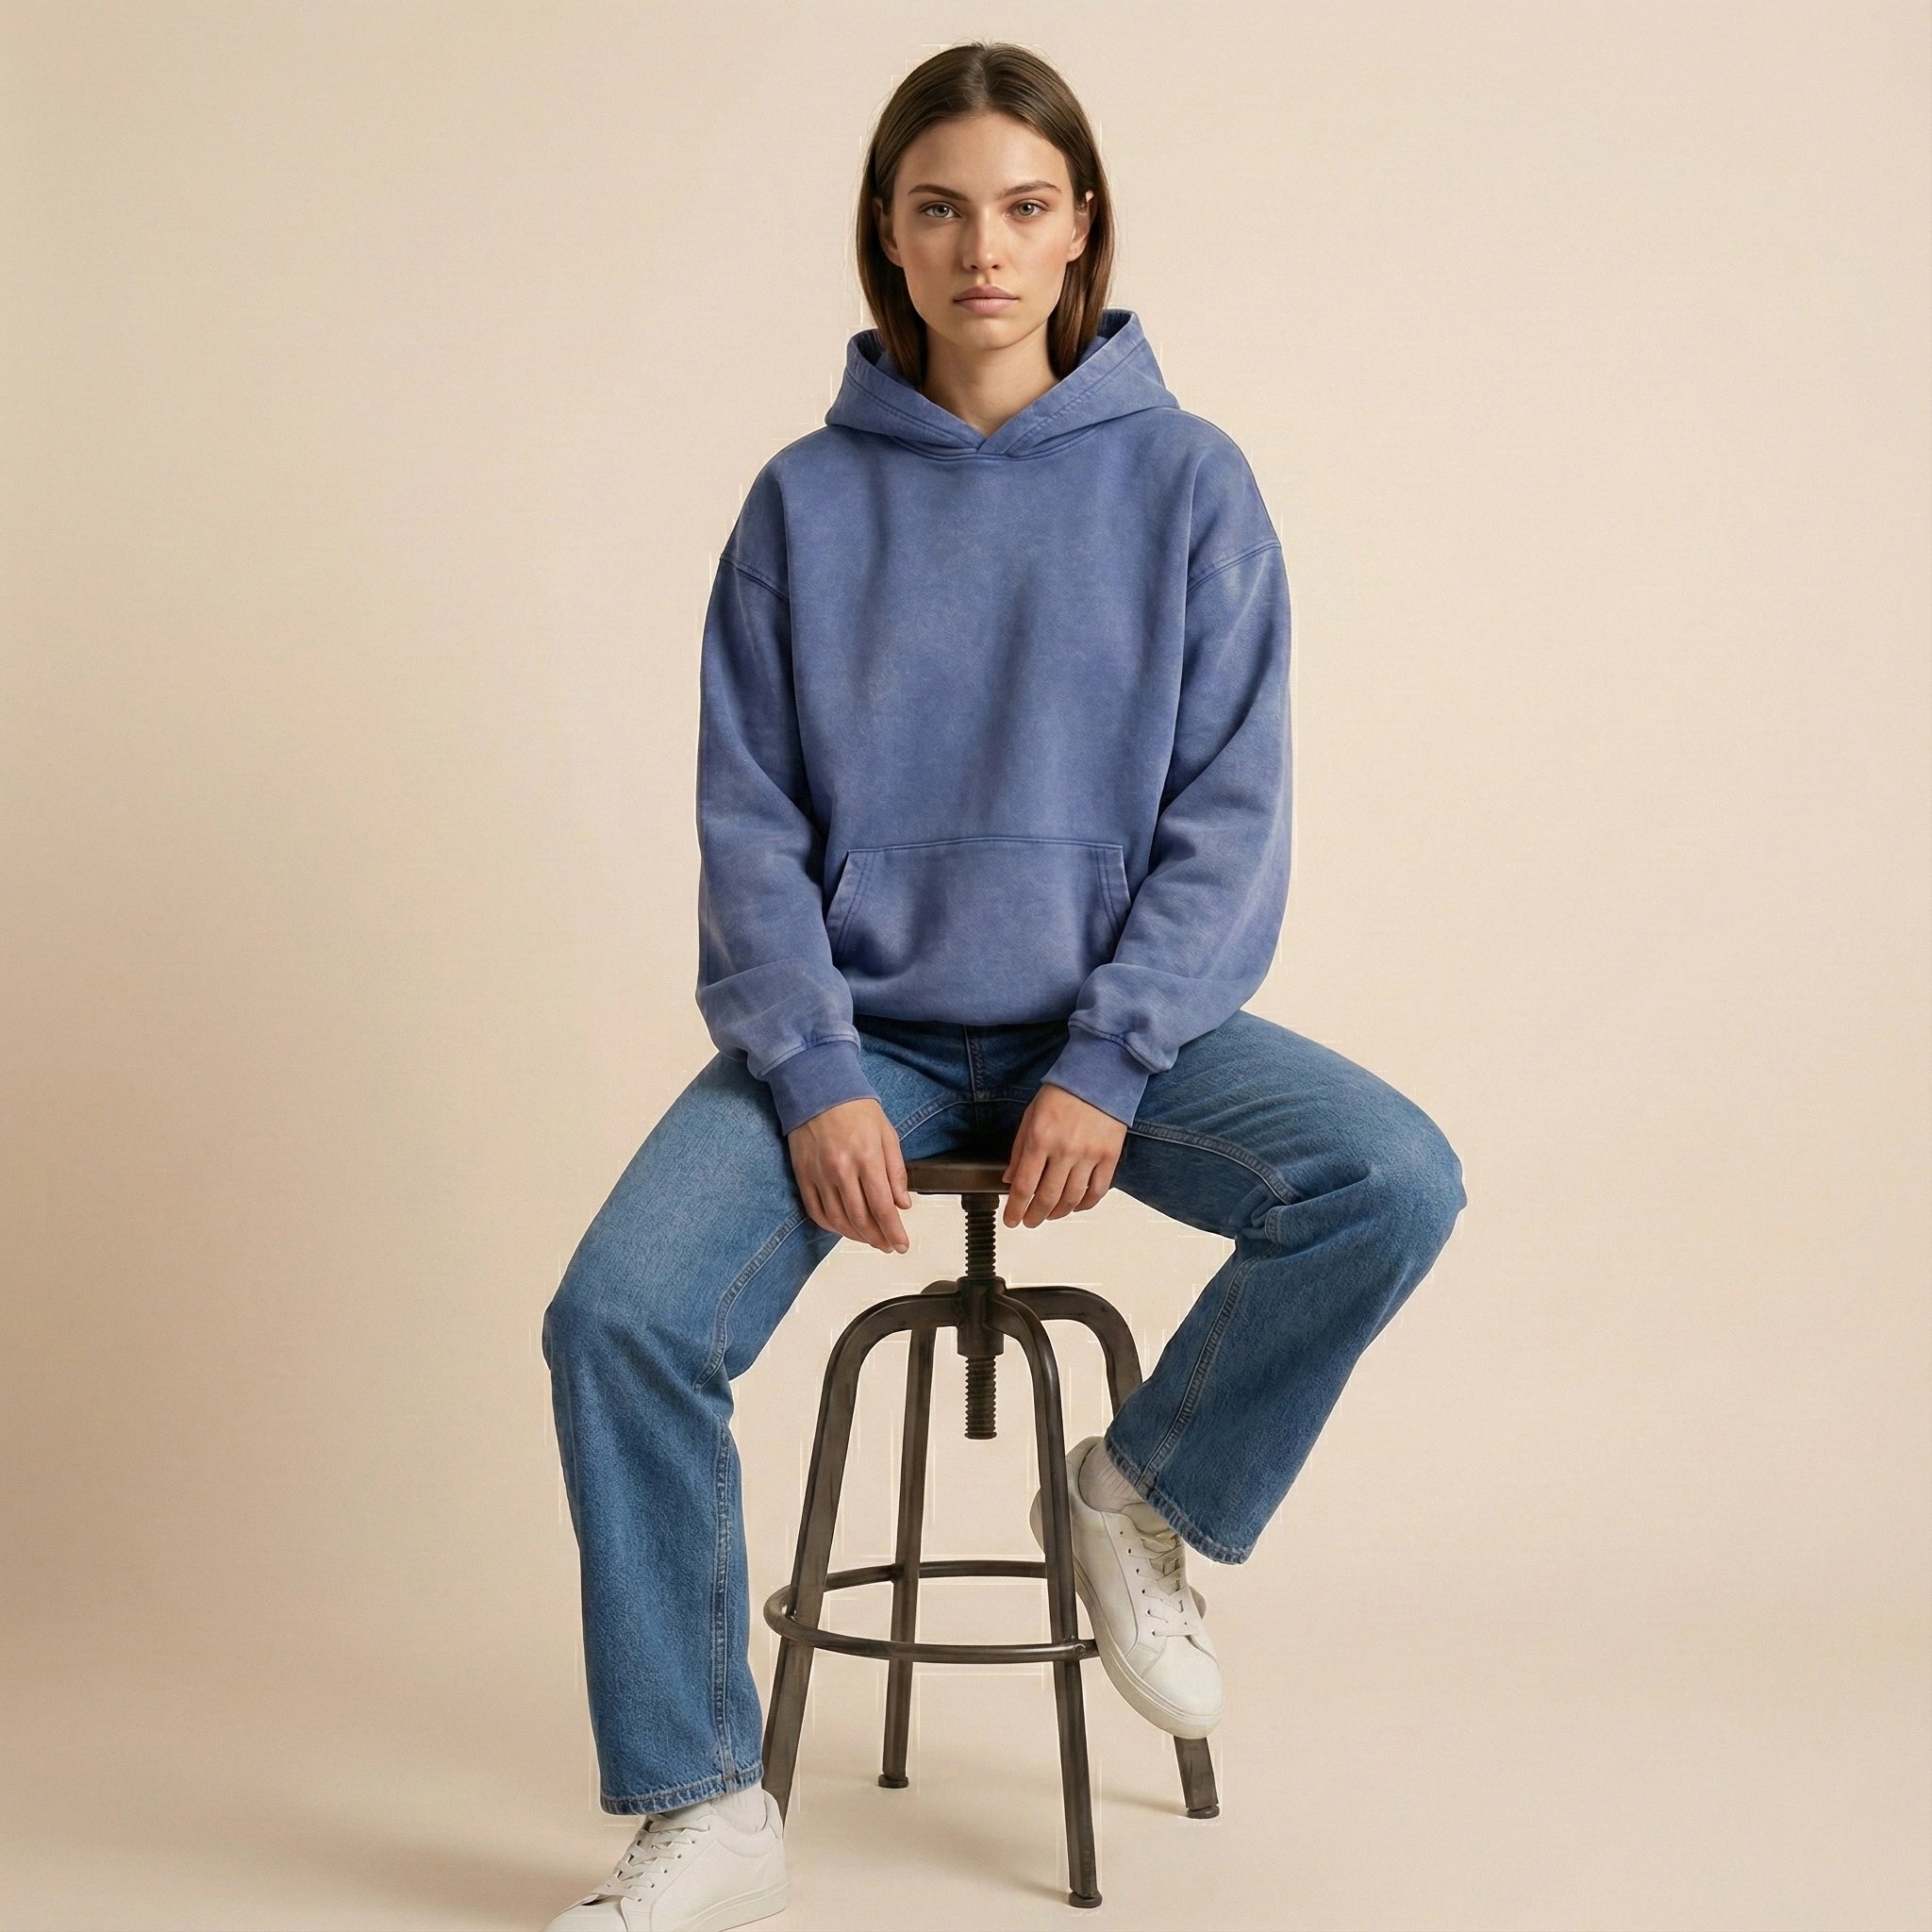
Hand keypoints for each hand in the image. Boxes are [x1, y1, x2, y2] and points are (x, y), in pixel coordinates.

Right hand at [787, 1097, 912, 1253]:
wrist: (817, 1089)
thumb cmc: (855, 1108)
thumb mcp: (887, 1134)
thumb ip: (896, 1171)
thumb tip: (903, 1203)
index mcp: (867, 1157)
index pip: (882, 1207)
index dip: (893, 1231)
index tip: (902, 1244)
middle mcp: (842, 1170)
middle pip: (861, 1218)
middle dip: (878, 1238)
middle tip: (888, 1245)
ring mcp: (820, 1174)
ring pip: (838, 1220)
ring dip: (856, 1236)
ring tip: (870, 1240)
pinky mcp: (803, 1175)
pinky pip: (816, 1211)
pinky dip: (831, 1226)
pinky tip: (843, 1228)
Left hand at [1001, 1082, 1125, 1228]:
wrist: (1099, 1075)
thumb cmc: (1064, 1091)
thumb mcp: (1031, 1115)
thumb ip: (1019, 1149)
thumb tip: (1010, 1177)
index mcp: (1040, 1138)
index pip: (1024, 1185)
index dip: (1015, 1208)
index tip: (1011, 1219)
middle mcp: (1064, 1149)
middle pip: (1047, 1198)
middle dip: (1034, 1216)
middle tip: (1029, 1221)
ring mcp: (1089, 1155)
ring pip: (1071, 1199)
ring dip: (1058, 1213)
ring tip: (1050, 1215)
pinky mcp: (1109, 1156)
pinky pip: (1098, 1190)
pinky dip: (1085, 1204)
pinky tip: (1075, 1205)